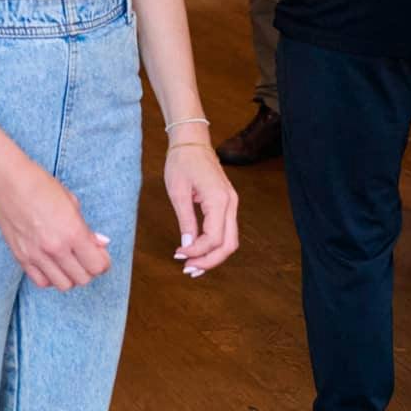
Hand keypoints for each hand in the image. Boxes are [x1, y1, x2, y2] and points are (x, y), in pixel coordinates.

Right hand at [0, 159, 110, 289]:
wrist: (7, 180)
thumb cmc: (39, 184)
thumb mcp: (71, 201)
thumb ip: (87, 228)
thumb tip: (101, 243)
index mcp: (72, 231)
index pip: (97, 265)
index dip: (102, 262)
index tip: (100, 254)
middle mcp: (55, 248)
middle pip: (83, 279)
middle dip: (89, 269)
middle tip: (86, 257)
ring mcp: (37, 255)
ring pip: (64, 285)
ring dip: (70, 276)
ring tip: (68, 262)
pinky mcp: (21, 257)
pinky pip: (41, 282)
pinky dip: (50, 278)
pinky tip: (51, 264)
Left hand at [164, 142, 238, 275]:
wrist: (192, 141)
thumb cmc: (182, 161)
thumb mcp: (178, 192)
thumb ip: (185, 220)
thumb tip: (187, 246)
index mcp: (219, 199)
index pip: (213, 238)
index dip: (197, 252)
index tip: (178, 255)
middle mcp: (231, 203)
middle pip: (229, 244)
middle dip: (209, 261)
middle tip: (188, 269)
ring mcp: (232, 203)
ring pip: (230, 240)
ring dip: (213, 256)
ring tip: (193, 265)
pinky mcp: (227, 203)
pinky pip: (226, 230)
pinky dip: (215, 245)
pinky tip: (199, 251)